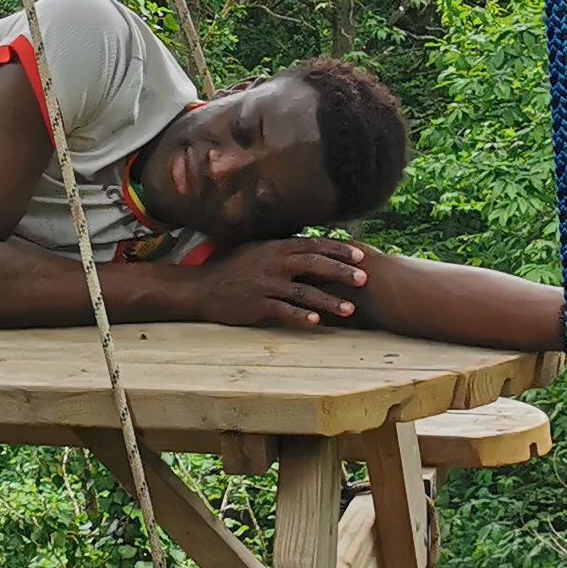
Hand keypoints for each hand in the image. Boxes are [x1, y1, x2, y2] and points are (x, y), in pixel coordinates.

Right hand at [192, 237, 373, 333]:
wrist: (202, 287)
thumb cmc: (231, 267)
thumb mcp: (256, 249)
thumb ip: (281, 247)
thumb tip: (307, 243)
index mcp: (276, 247)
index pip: (313, 245)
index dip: (338, 250)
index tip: (361, 256)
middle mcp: (273, 263)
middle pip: (314, 265)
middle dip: (340, 272)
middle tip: (363, 279)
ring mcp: (265, 284)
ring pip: (303, 292)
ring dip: (328, 301)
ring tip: (349, 310)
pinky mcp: (257, 305)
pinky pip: (283, 311)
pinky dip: (300, 317)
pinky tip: (316, 323)